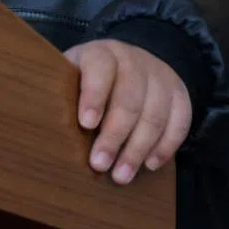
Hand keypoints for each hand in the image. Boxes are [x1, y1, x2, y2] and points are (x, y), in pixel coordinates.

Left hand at [65, 39, 191, 184]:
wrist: (132, 61)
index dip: (94, 95)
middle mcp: (134, 61)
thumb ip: (65, 93)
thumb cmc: (90, 77)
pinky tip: (150, 165)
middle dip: (114, 135)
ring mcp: (160, 76)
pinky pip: (179, 122)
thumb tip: (49, 127)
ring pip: (154, 114)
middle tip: (99, 164)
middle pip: (129, 98)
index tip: (86, 123)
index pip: (100, 68)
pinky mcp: (180, 94)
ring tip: (121, 175)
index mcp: (102, 53)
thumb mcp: (73, 74)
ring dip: (138, 149)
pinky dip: (165, 146)